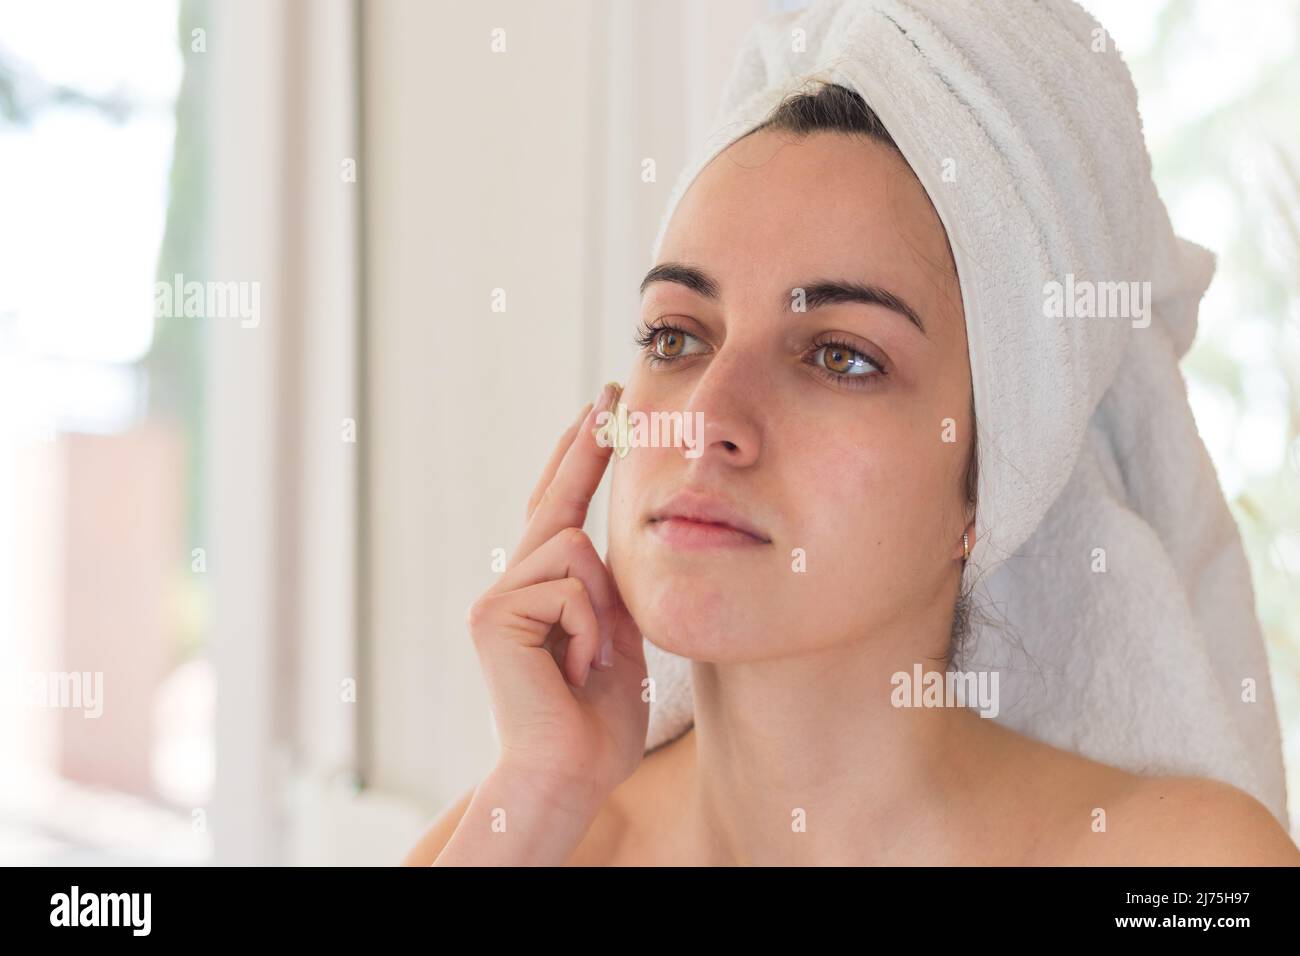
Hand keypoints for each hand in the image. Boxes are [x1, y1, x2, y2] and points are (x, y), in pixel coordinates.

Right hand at [466, 383, 648, 808]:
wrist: (569, 770)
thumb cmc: (597, 717)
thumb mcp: (616, 636)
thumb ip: (606, 587)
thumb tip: (606, 537)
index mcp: (542, 590)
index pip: (560, 510)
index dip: (578, 460)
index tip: (597, 413)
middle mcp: (511, 584)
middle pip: (555, 500)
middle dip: (584, 448)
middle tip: (607, 396)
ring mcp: (497, 596)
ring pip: (575, 547)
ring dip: (603, 610)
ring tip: (592, 660)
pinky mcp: (492, 612)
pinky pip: (569, 586)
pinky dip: (590, 631)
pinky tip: (575, 670)